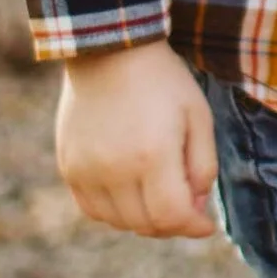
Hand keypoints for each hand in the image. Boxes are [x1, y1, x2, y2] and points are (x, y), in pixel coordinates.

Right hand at [56, 41, 219, 237]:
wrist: (109, 50)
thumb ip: (203, 167)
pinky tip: (130, 192)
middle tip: (186, 208)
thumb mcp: (198, 116)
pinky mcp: (69, 166)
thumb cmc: (163, 81)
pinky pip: (92, 209)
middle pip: (145, 225)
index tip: (206, 224)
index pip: (171, 216)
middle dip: (172, 224)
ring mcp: (86, 170)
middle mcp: (114, 168)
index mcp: (152, 155)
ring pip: (118, 222)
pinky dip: (115, 212)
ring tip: (158, 197)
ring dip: (143, 220)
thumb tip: (196, 207)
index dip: (193, 227)